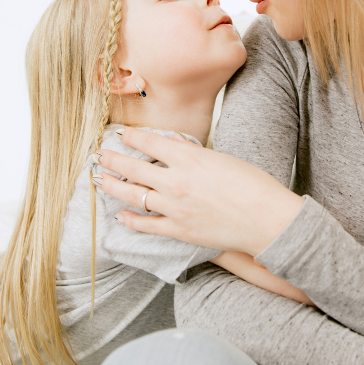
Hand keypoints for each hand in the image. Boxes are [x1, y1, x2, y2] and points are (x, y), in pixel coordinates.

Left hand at [94, 127, 304, 254]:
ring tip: (99, 179)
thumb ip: (194, 152)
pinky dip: (130, 219)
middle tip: (97, 155)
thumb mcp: (223, 159)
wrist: (266, 220)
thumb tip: (174, 143)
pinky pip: (146, 224)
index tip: (120, 134)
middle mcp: (176, 181)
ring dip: (112, 185)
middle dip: (112, 159)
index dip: (132, 137)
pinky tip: (120, 214)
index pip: (150, 142)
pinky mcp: (178, 230)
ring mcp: (174, 207)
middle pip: (133, 167)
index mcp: (189, 158)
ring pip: (133, 194)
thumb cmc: (253, 185)